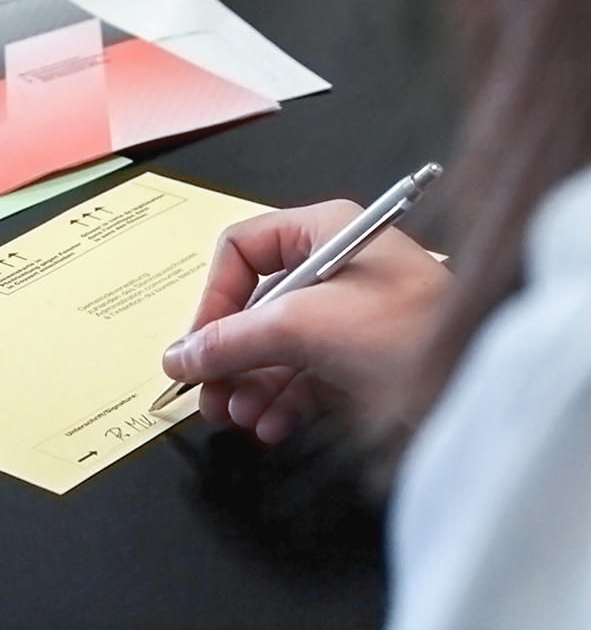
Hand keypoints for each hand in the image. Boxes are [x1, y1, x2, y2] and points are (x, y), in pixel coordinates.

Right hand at [161, 200, 451, 444]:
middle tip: (208, 395)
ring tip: (237, 416)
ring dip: (248, 386)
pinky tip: (271, 426)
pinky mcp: (357, 360)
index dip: (213, 298)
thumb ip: (231, 340)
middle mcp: (332, 269)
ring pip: (272, 348)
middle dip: (227, 356)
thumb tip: (179, 354)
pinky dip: (279, 403)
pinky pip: (300, 377)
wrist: (478, 389)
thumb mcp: (304, 327)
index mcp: (324, 232)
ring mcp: (345, 317)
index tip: (197, 345)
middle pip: (252, 308)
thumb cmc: (414, 333)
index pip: (241, 252)